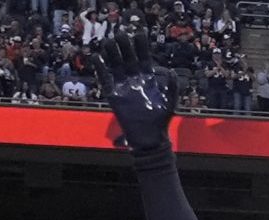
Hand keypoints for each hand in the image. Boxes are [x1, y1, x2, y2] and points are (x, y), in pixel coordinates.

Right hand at [99, 30, 175, 153]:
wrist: (149, 137)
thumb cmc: (161, 120)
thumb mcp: (170, 102)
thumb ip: (172, 86)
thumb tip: (172, 71)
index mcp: (148, 79)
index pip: (144, 58)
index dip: (141, 46)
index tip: (138, 33)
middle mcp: (135, 80)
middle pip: (128, 58)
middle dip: (124, 46)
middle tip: (120, 33)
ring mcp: (123, 86)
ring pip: (116, 65)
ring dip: (112, 54)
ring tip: (108, 41)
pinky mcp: (114, 95)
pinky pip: (105, 79)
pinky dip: (100, 69)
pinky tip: (96, 57)